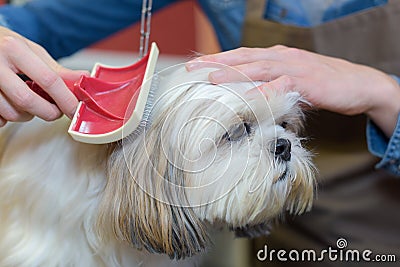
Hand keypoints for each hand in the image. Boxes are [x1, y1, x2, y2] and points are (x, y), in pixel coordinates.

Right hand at [0, 26, 88, 126]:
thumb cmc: (5, 45)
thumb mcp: (31, 50)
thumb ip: (56, 69)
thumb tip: (82, 79)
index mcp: (13, 49)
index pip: (47, 79)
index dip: (65, 99)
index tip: (74, 109)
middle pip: (27, 101)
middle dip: (48, 112)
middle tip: (55, 110)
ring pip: (12, 113)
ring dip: (28, 115)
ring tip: (31, 102)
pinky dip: (9, 117)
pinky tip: (11, 104)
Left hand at [186, 45, 399, 136]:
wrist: (359, 84)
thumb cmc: (323, 84)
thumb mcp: (291, 82)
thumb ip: (271, 86)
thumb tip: (249, 99)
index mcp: (277, 57)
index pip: (243, 56)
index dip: (219, 60)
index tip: (198, 67)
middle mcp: (283, 58)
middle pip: (245, 57)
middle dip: (217, 62)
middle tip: (194, 68)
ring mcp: (295, 67)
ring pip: (260, 67)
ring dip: (235, 72)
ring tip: (213, 78)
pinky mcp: (308, 81)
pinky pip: (283, 85)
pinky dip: (265, 90)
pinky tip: (250, 97)